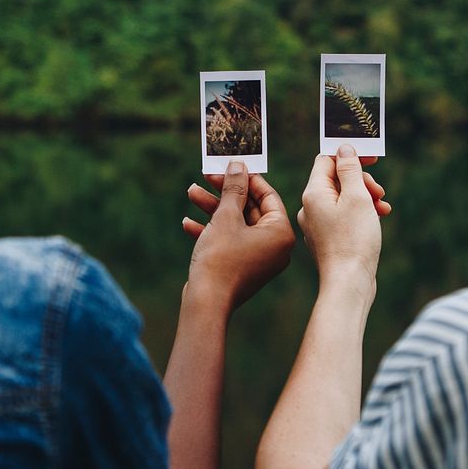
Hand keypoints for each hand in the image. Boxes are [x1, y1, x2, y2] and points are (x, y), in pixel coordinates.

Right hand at [182, 161, 294, 310]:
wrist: (206, 303)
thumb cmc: (220, 258)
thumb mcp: (226, 216)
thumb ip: (234, 188)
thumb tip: (239, 165)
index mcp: (280, 232)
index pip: (267, 196)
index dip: (247, 178)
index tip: (229, 167)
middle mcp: (275, 246)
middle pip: (250, 209)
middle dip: (225, 193)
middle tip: (206, 176)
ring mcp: (259, 259)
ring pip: (237, 224)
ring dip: (213, 209)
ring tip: (191, 193)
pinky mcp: (242, 268)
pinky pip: (230, 242)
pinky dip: (211, 231)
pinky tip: (187, 223)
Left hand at [298, 145, 386, 290]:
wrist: (349, 282)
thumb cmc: (354, 239)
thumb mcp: (356, 197)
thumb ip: (350, 169)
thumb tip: (344, 148)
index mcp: (313, 194)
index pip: (327, 160)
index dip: (350, 156)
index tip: (373, 160)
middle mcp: (309, 208)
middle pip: (336, 180)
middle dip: (361, 181)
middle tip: (379, 192)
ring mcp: (317, 225)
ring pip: (342, 199)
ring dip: (365, 197)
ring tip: (382, 208)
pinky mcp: (327, 238)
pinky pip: (343, 217)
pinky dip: (360, 214)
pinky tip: (377, 219)